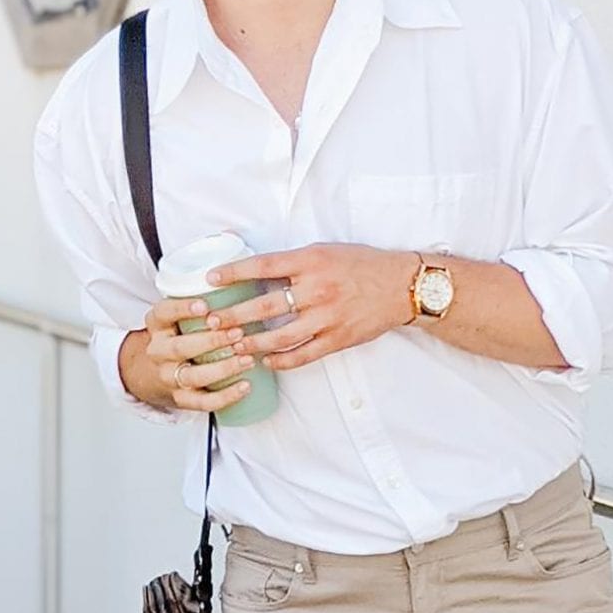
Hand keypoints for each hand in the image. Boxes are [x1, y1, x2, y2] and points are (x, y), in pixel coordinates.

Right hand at [128, 296, 258, 413]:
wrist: (154, 372)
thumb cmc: (179, 335)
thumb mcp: (179, 315)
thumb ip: (203, 302)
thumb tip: (245, 277)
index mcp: (157, 325)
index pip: (163, 313)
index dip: (183, 309)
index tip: (205, 305)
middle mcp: (158, 352)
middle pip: (180, 348)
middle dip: (211, 341)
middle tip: (238, 333)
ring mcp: (168, 377)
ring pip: (192, 377)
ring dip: (222, 369)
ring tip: (247, 360)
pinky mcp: (180, 399)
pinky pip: (203, 402)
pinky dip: (226, 396)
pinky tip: (246, 386)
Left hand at [206, 245, 415, 371]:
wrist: (401, 285)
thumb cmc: (362, 265)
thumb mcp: (325, 251)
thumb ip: (294, 261)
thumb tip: (258, 268)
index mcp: (311, 261)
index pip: (263, 266)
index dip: (233, 273)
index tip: (211, 279)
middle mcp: (317, 289)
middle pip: (264, 305)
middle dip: (233, 315)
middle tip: (211, 322)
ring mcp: (327, 317)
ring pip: (280, 335)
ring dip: (252, 342)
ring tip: (233, 345)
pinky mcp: (338, 339)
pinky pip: (304, 354)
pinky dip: (282, 361)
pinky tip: (267, 362)